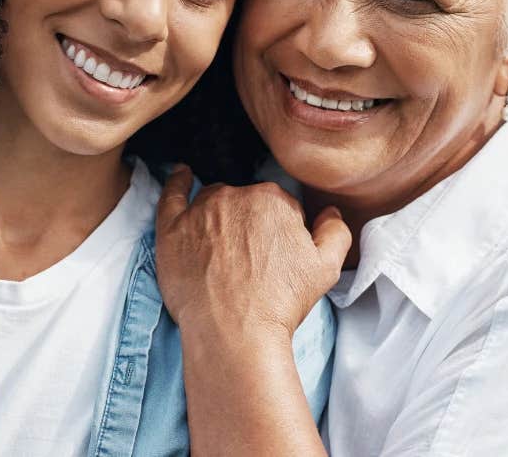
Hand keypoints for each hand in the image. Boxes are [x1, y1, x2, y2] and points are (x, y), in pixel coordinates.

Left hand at [154, 165, 350, 341]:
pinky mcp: (172, 229)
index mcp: (273, 199)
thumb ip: (335, 231)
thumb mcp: (326, 268)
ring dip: (220, 215)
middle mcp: (235, 197)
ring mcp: (200, 212)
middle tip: (251, 261)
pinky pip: (172, 196)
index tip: (275, 256)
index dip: (280, 232)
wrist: (235, 333)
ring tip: (223, 247)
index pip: (280, 206)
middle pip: (246, 201)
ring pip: (214, 201)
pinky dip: (178, 183)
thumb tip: (329, 213)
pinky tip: (182, 174)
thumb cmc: (280, 302)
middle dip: (251, 224)